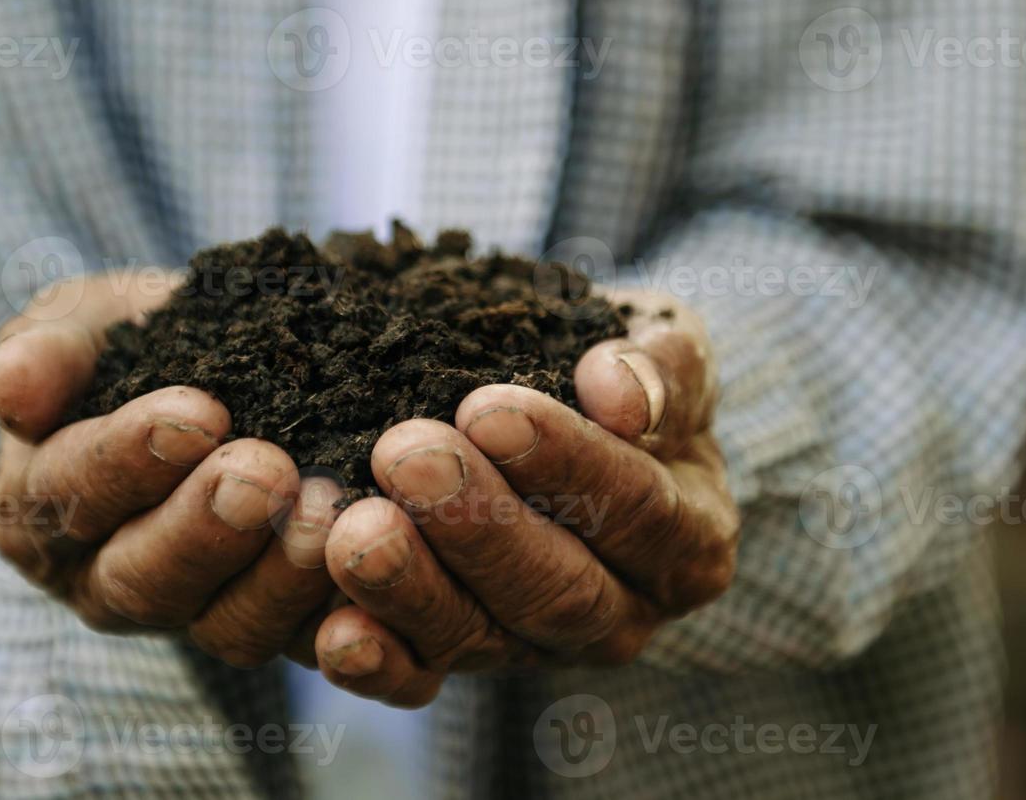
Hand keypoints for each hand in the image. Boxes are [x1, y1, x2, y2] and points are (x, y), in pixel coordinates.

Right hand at [0, 270, 340, 667]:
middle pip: (144, 580)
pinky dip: (341, 615)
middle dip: (207, 527)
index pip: (71, 493)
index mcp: (41, 509)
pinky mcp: (271, 629)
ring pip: (228, 627)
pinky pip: (304, 644)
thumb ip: (48, 347)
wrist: (227, 373)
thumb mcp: (86, 323)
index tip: (198, 412)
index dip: (129, 458)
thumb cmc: (138, 345)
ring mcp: (194, 616)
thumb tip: (8, 387)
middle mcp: (106, 581)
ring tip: (330, 510)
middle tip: (267, 472)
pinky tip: (375, 569)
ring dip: (280, 575)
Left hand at [312, 292, 738, 705]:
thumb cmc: (618, 372)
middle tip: (404, 456)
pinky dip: (379, 663)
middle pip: (556, 586)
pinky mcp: (462, 662)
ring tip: (355, 531)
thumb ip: (663, 367)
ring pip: (482, 636)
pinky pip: (420, 678)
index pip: (635, 509)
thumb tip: (620, 394)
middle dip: (475, 523)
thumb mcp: (664, 346)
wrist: (568, 410)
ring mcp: (537, 647)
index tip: (488, 408)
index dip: (564, 462)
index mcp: (689, 540)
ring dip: (413, 588)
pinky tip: (335, 634)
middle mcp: (622, 613)